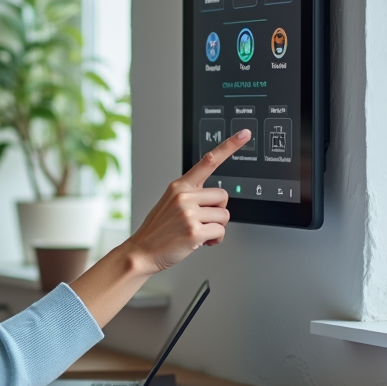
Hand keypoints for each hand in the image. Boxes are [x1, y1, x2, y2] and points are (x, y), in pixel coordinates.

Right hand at [130, 129, 248, 272]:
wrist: (141, 251)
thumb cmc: (158, 230)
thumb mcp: (169, 203)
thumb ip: (191, 195)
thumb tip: (213, 199)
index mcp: (179, 186)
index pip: (208, 161)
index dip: (229, 146)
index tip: (245, 134)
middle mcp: (184, 196)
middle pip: (223, 196)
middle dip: (218, 211)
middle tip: (202, 221)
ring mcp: (188, 213)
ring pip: (224, 216)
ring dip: (216, 227)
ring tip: (198, 232)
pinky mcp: (194, 231)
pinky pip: (220, 232)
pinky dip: (214, 240)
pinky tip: (200, 242)